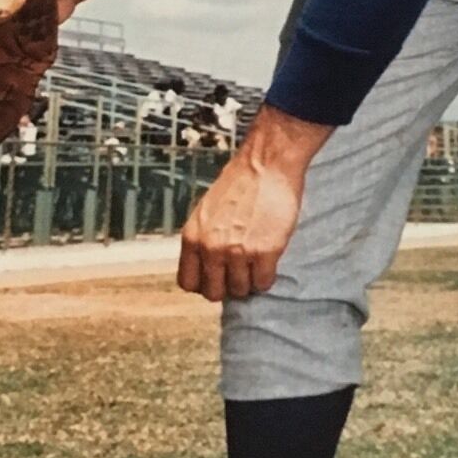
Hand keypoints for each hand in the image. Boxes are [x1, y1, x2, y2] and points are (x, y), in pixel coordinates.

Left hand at [178, 106, 331, 300]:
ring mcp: (238, 252)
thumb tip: (207, 269)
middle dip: (227, 286)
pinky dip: (267, 276)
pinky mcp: (265, 252)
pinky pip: (263, 283)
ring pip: (241, 290)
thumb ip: (203, 241)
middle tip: (239, 271)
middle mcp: (211, 248)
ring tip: (256, 261)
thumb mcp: (206, 213)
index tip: (217, 276)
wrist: (266, 164)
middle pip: (214, 293)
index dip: (204, 283)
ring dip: (249, 280)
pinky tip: (268, 260)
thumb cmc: (239, 185)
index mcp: (192, 238)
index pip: (188, 283)